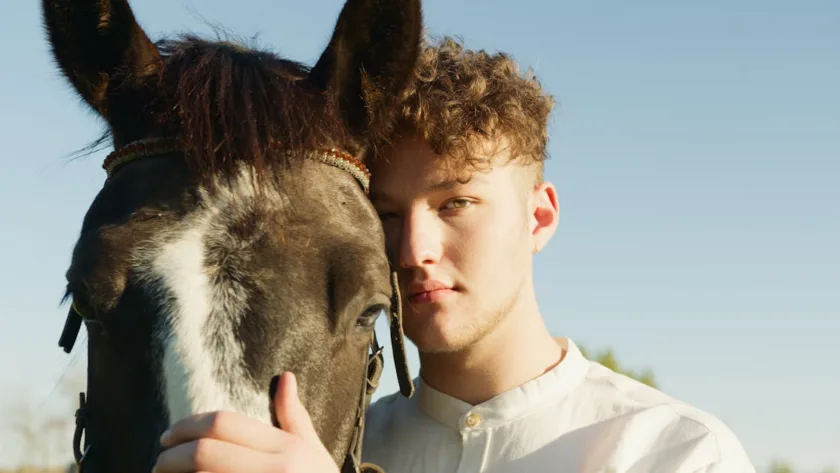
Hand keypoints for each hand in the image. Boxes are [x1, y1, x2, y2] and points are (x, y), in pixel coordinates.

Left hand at [153, 372, 338, 472]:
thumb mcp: (313, 452)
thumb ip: (294, 417)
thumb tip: (285, 377)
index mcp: (286, 449)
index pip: (225, 424)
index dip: (187, 426)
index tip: (168, 436)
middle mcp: (274, 470)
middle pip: (205, 452)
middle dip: (171, 456)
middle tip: (159, 461)